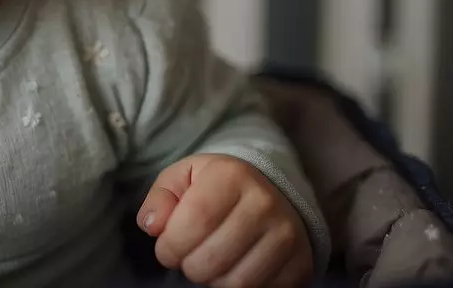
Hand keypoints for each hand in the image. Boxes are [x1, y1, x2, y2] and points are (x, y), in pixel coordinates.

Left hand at [137, 154, 312, 287]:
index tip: (165, 247)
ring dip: (212, 280)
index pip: (194, 222)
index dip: (170, 245)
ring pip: (235, 283)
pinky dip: (236, 287)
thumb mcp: (182, 179)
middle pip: (212, 259)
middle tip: (188, 255)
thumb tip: (151, 226)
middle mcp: (265, 203)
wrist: (271, 192)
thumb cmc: (216, 187)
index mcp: (232, 175)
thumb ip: (160, 199)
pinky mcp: (301, 263)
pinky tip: (232, 268)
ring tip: (209, 262)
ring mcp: (288, 235)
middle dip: (188, 265)